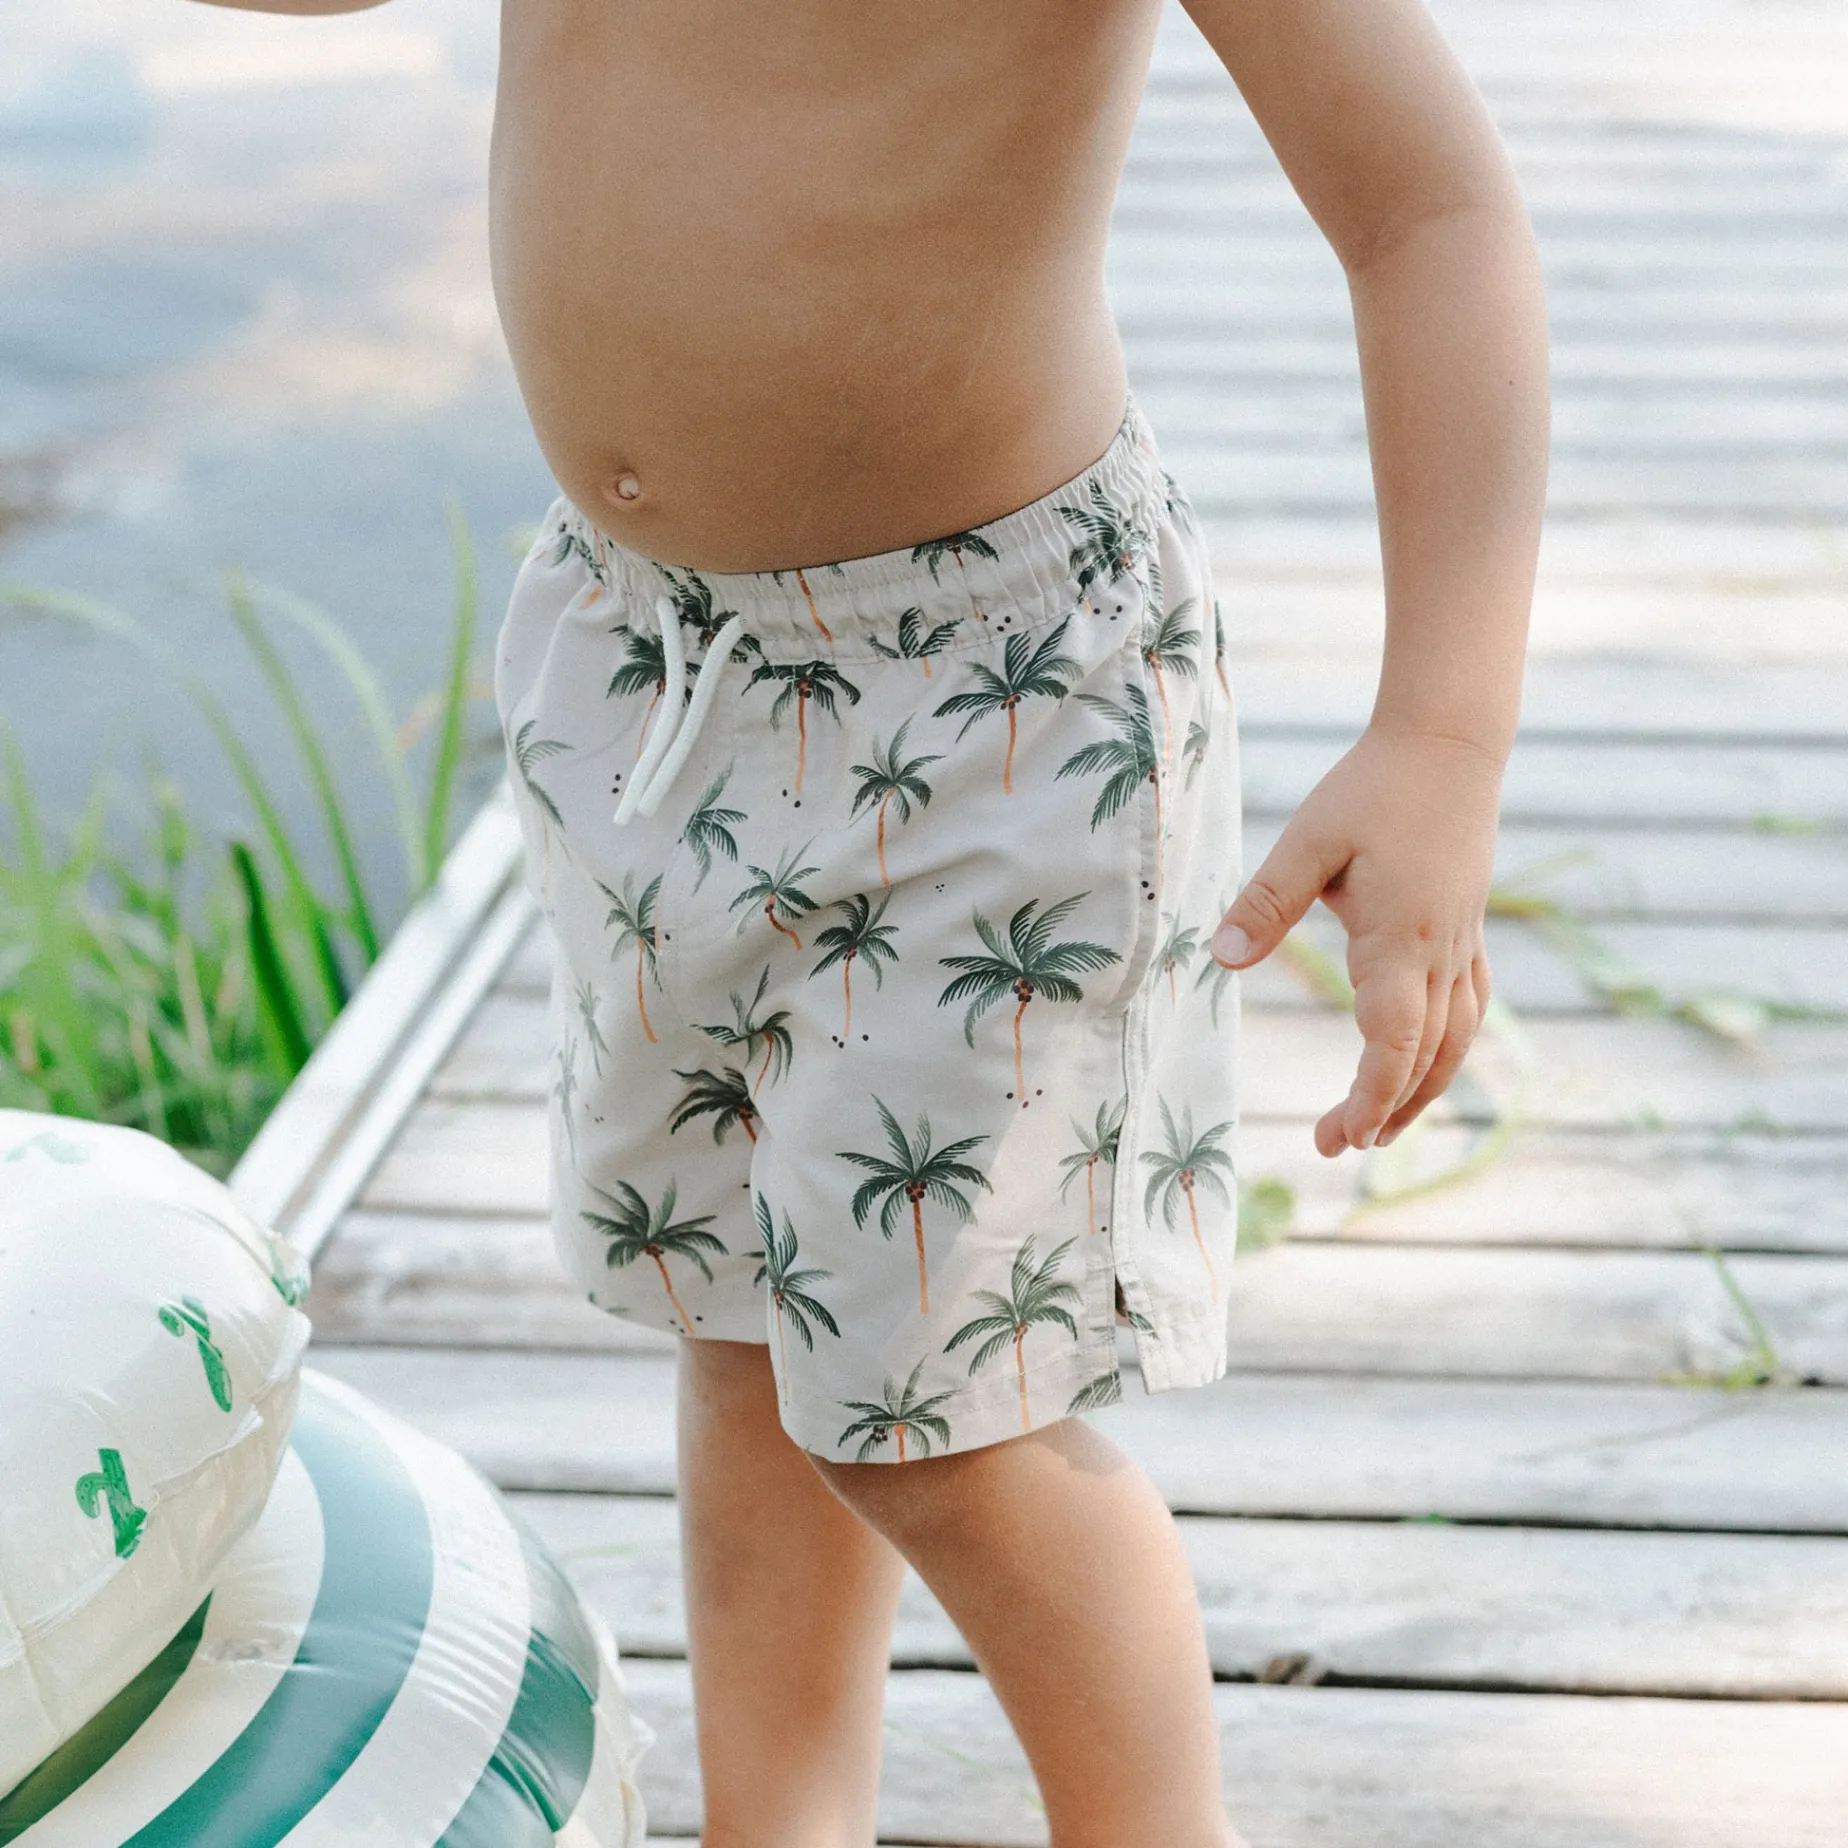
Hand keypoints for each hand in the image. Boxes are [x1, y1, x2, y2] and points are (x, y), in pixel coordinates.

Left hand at [1211, 726, 1501, 1156]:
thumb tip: (1223, 958)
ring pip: (1456, 1038)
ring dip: (1422, 1089)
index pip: (1393, 1041)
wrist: (1449, 744)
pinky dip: (1448, 1048)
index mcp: (1401, 938)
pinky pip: (1469, 1006)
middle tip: (1335, 1147)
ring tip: (1381, 1129)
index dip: (1370, 1096)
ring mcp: (1462, 941)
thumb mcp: (1308, 842)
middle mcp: (1441, 950)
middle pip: (1426, 1056)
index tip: (1341, 1136)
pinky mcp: (1467, 926)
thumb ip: (1267, 902)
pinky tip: (1426, 1062)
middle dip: (1385, 1110)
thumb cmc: (1374, 788)